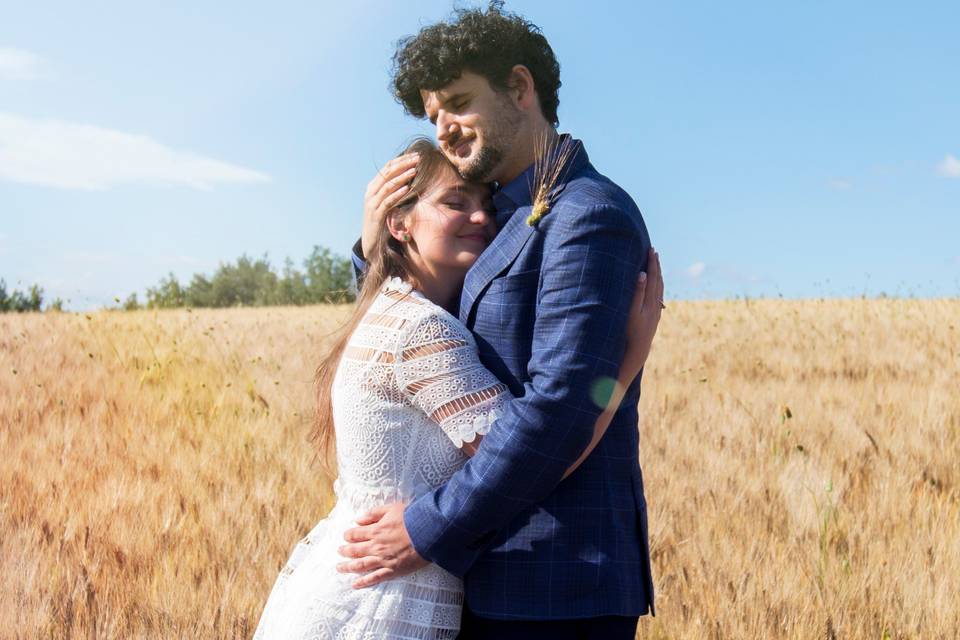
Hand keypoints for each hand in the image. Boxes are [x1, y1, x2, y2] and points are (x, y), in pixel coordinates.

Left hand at [336, 502, 428, 588]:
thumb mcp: (392, 508)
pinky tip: (355, 584)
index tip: (345, 536)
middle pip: (355, 550)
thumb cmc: (412, 518)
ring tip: (339, 567)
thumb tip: (358, 519)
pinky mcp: (392, 570)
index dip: (348, 535)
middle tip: (339, 551)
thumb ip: (374, 513)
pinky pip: (375, 578)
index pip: (355, 534)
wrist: (429, 532)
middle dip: (345, 551)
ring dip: (348, 567)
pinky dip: (363, 582)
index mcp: (375, 530)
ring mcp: (383, 560)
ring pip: (360, 565)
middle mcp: (376, 546)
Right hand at [362, 153, 418, 256]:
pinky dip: (397, 194)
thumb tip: (411, 176)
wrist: (371, 241)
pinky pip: (387, 201)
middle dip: (404, 164)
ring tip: (415, 171)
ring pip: (387, 185)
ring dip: (402, 177)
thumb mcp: (387, 202)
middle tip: (418, 159)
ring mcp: (372, 203)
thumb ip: (394, 190)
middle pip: (388, 173)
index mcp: (373, 186)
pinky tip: (407, 189)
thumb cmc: (382, 220)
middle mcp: (371, 192)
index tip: (416, 155)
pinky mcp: (376, 214)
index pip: (387, 167)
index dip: (402, 160)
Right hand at [623, 247, 663, 376]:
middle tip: (654, 252)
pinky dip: (657, 285)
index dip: (652, 263)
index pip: (652, 277)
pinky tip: (655, 285)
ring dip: (658, 274)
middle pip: (658, 280)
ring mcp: (656, 310)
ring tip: (656, 264)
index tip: (651, 250)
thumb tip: (642, 274)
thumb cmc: (631, 330)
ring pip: (660, 288)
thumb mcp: (632, 311)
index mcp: (650, 300)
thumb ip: (637, 292)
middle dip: (656, 265)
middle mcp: (656, 304)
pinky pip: (658, 296)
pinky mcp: (655, 316)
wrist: (638, 349)